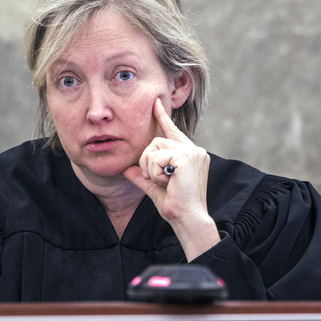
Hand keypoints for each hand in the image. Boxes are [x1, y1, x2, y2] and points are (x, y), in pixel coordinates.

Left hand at [122, 98, 219, 260]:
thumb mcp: (153, 187)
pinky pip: (157, 157)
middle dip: (147, 161)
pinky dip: (156, 172)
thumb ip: (142, 175)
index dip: (162, 117)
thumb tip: (126, 168)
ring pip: (154, 148)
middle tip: (155, 179)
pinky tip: (168, 182)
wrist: (187, 218)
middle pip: (156, 141)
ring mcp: (192, 152)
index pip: (173, 131)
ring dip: (151, 168)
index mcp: (190, 154)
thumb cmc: (174, 205)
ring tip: (164, 182)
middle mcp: (194, 150)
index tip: (155, 103)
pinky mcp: (187, 156)